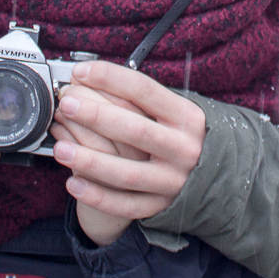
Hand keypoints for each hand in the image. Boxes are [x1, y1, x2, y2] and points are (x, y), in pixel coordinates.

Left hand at [49, 62, 205, 223]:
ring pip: (127, 173)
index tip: (81, 72)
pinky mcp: (161, 205)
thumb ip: (139, 99)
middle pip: (135, 130)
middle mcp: (182, 148)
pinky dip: (98, 196)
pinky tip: (73, 183)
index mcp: (185, 117)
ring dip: (90, 161)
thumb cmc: (181, 135)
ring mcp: (173, 180)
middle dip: (96, 116)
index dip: (110, 78)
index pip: (144, 91)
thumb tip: (90, 78)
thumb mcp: (174, 111)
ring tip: (60, 149)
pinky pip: (126, 205)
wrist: (218, 176)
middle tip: (67, 105)